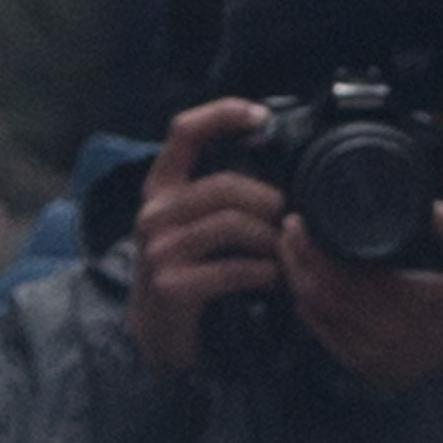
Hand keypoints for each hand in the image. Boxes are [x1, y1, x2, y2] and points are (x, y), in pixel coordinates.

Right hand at [126, 99, 292, 378]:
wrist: (158, 327)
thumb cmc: (188, 265)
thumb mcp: (195, 220)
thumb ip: (222, 192)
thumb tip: (274, 162)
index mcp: (161, 186)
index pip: (184, 131)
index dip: (222, 114)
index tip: (261, 116)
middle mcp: (154, 211)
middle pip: (225, 185)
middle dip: (269, 201)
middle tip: (288, 218)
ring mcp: (159, 248)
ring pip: (232, 225)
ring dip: (271, 239)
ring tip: (283, 251)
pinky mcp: (172, 284)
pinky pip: (233, 269)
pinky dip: (264, 272)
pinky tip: (273, 277)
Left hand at [284, 196, 442, 393]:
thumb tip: (437, 209)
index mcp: (401, 306)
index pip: (337, 275)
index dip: (310, 247)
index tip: (300, 220)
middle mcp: (377, 332)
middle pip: (315, 290)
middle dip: (296, 257)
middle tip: (289, 227)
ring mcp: (365, 352)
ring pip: (313, 311)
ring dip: (297, 279)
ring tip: (292, 249)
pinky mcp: (360, 364)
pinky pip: (321, 332)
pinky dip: (307, 306)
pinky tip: (305, 286)